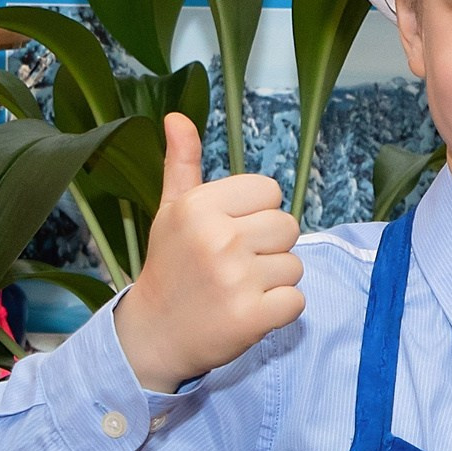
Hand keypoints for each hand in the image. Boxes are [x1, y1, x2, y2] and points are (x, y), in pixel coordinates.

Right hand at [112, 112, 303, 392]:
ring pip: (295, 265)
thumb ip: (182, 164)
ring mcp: (236, 279)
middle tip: (235, 265)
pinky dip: (280, 309)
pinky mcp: (253, 316)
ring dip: (274, 280)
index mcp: (199, 207)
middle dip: (269, 247)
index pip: (269, 191)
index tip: (230, 233)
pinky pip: (297, 300)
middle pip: (288, 226)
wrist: (155, 333)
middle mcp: (218, 238)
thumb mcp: (170, 211)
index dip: (256, 213)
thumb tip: (178, 117)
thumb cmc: (170, 267)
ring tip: (239, 288)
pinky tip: (250, 310)